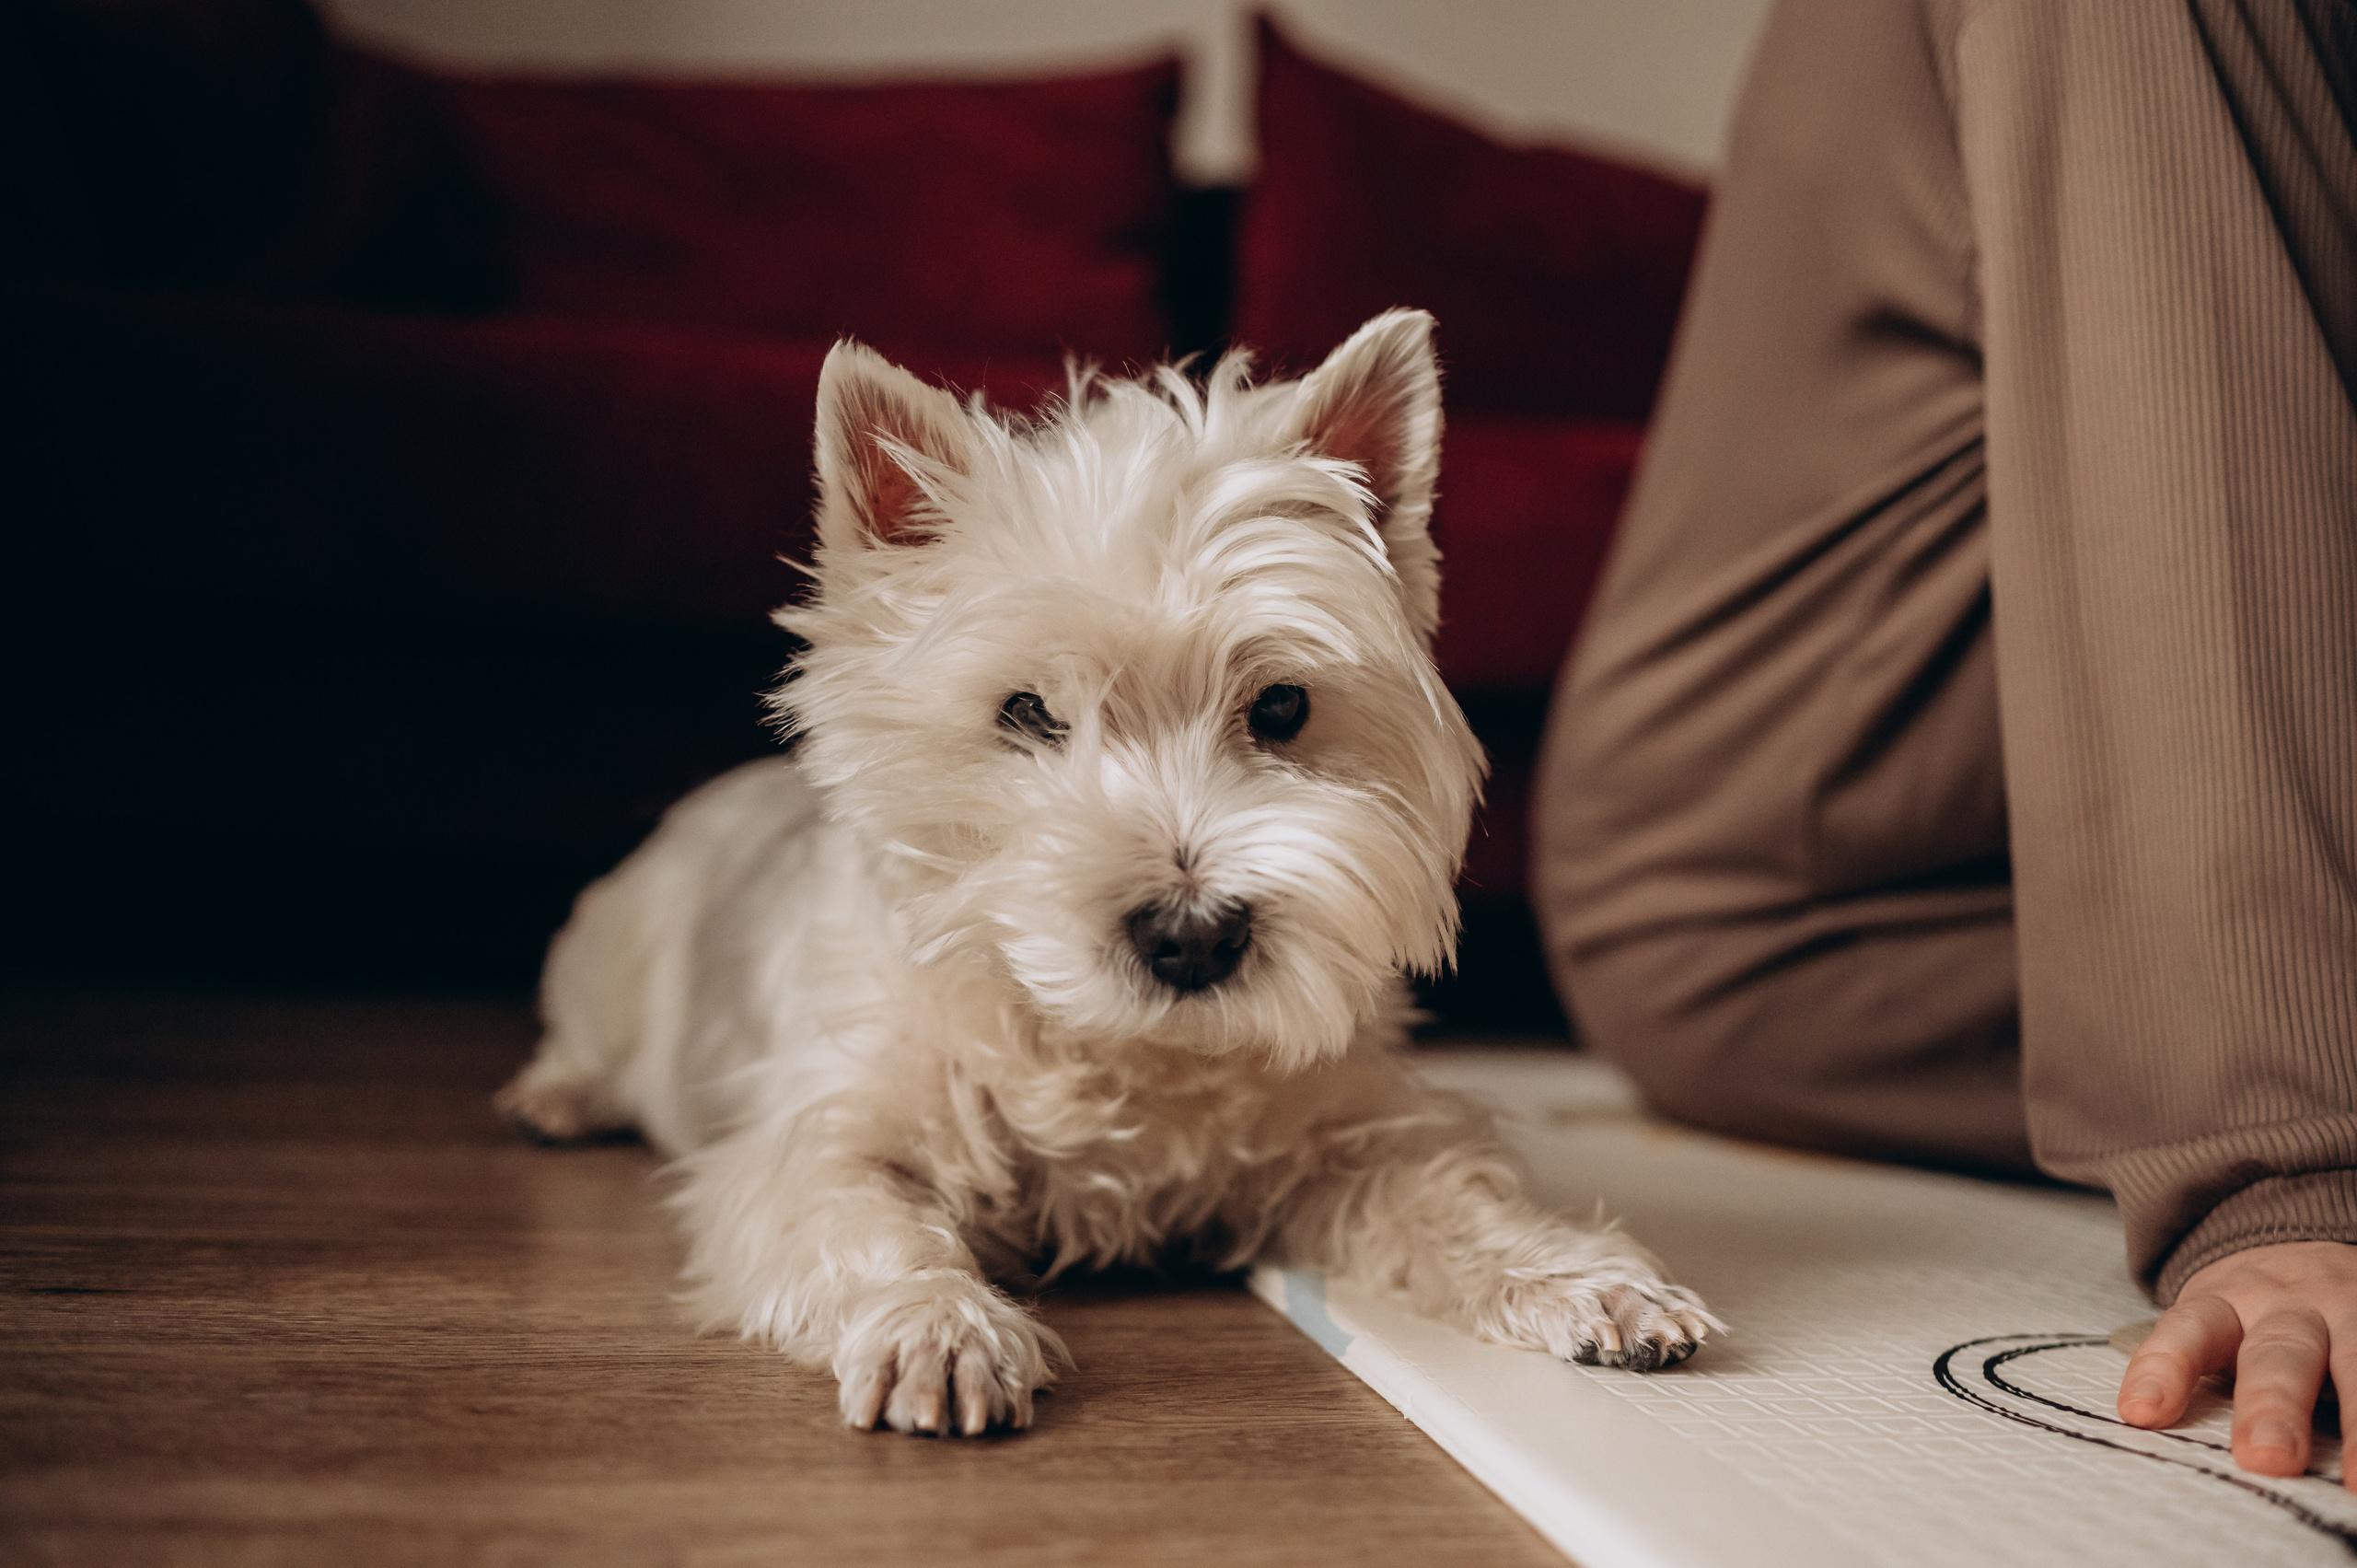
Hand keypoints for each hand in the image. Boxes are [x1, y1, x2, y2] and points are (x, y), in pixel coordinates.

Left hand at [2117, 1240, 2356, 1484]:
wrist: (2307, 1244)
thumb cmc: (2252, 1308)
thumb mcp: (2215, 1320)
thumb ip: (2193, 1369)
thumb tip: (2150, 1428)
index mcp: (2225, 1304)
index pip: (2187, 1331)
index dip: (2164, 1369)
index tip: (2141, 1413)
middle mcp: (2287, 1307)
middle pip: (2277, 1354)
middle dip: (2272, 1406)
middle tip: (2265, 1457)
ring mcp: (2347, 1314)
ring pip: (2355, 1364)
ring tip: (2356, 1481)